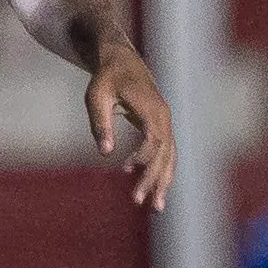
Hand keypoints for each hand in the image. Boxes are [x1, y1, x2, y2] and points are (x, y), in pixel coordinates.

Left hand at [89, 45, 175, 211]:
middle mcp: (164, 117)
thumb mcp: (97, 96)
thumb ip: (101, 122)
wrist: (121, 60)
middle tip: (140, 202)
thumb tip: (105, 153)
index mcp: (151, 109)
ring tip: (155, 207)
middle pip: (165, 154)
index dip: (144, 157)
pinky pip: (166, 153)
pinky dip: (161, 171)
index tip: (127, 170)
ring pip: (169, 157)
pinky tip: (153, 188)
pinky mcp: (160, 127)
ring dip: (163, 182)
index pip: (154, 140)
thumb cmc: (107, 77)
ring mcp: (165, 122)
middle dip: (154, 179)